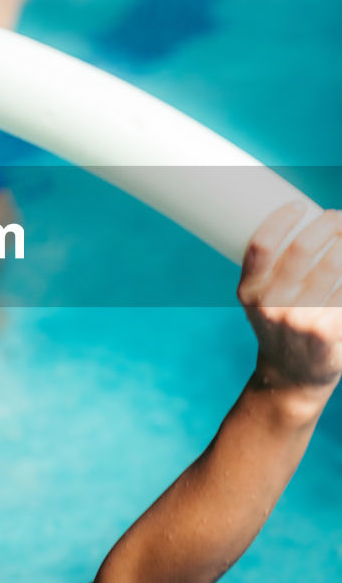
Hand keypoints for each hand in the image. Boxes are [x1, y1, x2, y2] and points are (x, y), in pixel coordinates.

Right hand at [238, 204, 341, 396]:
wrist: (291, 377)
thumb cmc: (281, 325)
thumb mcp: (260, 301)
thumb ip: (271, 270)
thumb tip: (305, 222)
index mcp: (250, 292)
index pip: (260, 246)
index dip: (281, 219)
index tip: (298, 205)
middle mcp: (271, 306)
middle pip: (302, 249)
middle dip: (327, 223)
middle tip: (336, 216)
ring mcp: (299, 321)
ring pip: (332, 266)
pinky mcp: (326, 333)